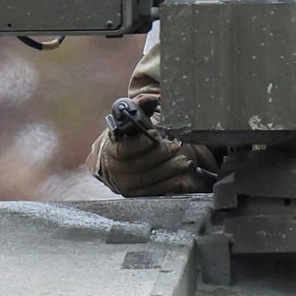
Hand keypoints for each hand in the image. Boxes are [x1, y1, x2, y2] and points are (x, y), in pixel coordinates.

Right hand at [90, 96, 215, 196]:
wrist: (122, 162)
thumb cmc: (132, 139)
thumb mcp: (134, 122)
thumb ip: (141, 108)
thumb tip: (149, 99)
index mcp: (112, 150)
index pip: (125, 149)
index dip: (142, 142)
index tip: (155, 134)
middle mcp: (116, 171)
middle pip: (141, 165)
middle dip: (162, 155)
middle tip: (176, 147)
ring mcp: (127, 185)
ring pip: (151, 180)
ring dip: (170, 169)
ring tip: (183, 161)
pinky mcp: (139, 196)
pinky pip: (157, 193)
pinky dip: (173, 184)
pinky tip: (183, 177)